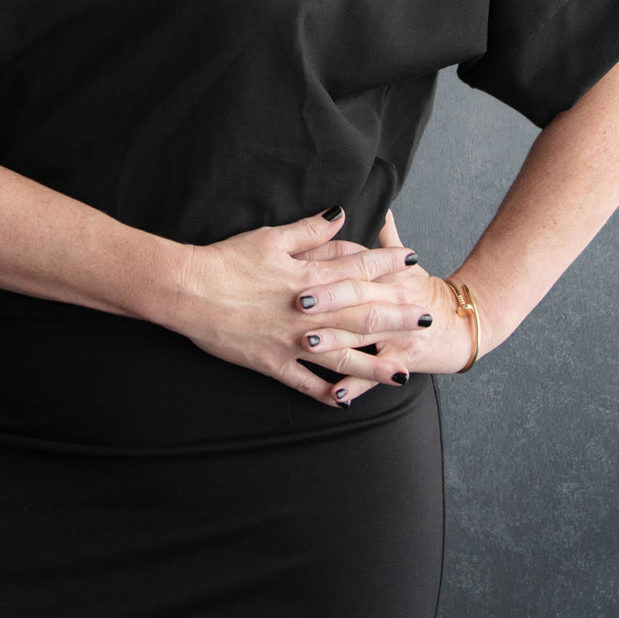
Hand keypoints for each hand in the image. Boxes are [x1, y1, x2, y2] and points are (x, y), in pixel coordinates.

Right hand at [170, 206, 419, 408]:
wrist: (190, 290)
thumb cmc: (228, 259)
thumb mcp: (271, 237)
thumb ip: (311, 230)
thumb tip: (342, 215)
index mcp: (308, 276)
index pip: (357, 268)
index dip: (387, 264)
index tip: (413, 261)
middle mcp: (307, 311)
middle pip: (361, 314)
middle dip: (397, 317)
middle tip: (428, 319)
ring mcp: (292, 341)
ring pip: (342, 356)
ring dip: (374, 364)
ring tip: (402, 372)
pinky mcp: (272, 363)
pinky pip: (304, 382)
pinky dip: (325, 393)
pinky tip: (346, 402)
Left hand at [291, 207, 476, 404]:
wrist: (465, 325)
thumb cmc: (428, 292)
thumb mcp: (407, 266)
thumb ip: (388, 238)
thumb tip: (382, 209)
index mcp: (388, 275)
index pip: (355, 263)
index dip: (328, 261)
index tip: (300, 260)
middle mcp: (391, 301)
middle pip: (357, 297)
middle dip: (327, 300)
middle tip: (297, 301)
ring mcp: (396, 333)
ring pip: (362, 337)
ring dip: (334, 341)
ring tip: (306, 343)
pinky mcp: (400, 360)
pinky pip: (374, 376)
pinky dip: (355, 386)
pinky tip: (333, 395)